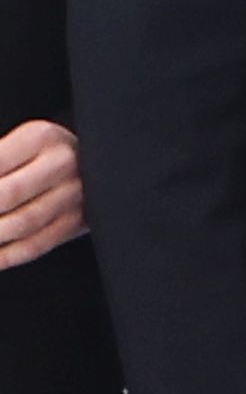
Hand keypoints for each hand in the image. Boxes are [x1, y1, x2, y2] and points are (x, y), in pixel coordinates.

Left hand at [0, 119, 88, 269]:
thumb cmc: (38, 155)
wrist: (89, 166)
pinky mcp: (75, 222)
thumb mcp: (16, 144)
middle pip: (7, 195)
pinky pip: (34, 246)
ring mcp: (73, 195)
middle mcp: (61, 164)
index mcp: (41, 137)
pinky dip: (4, 256)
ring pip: (22, 224)